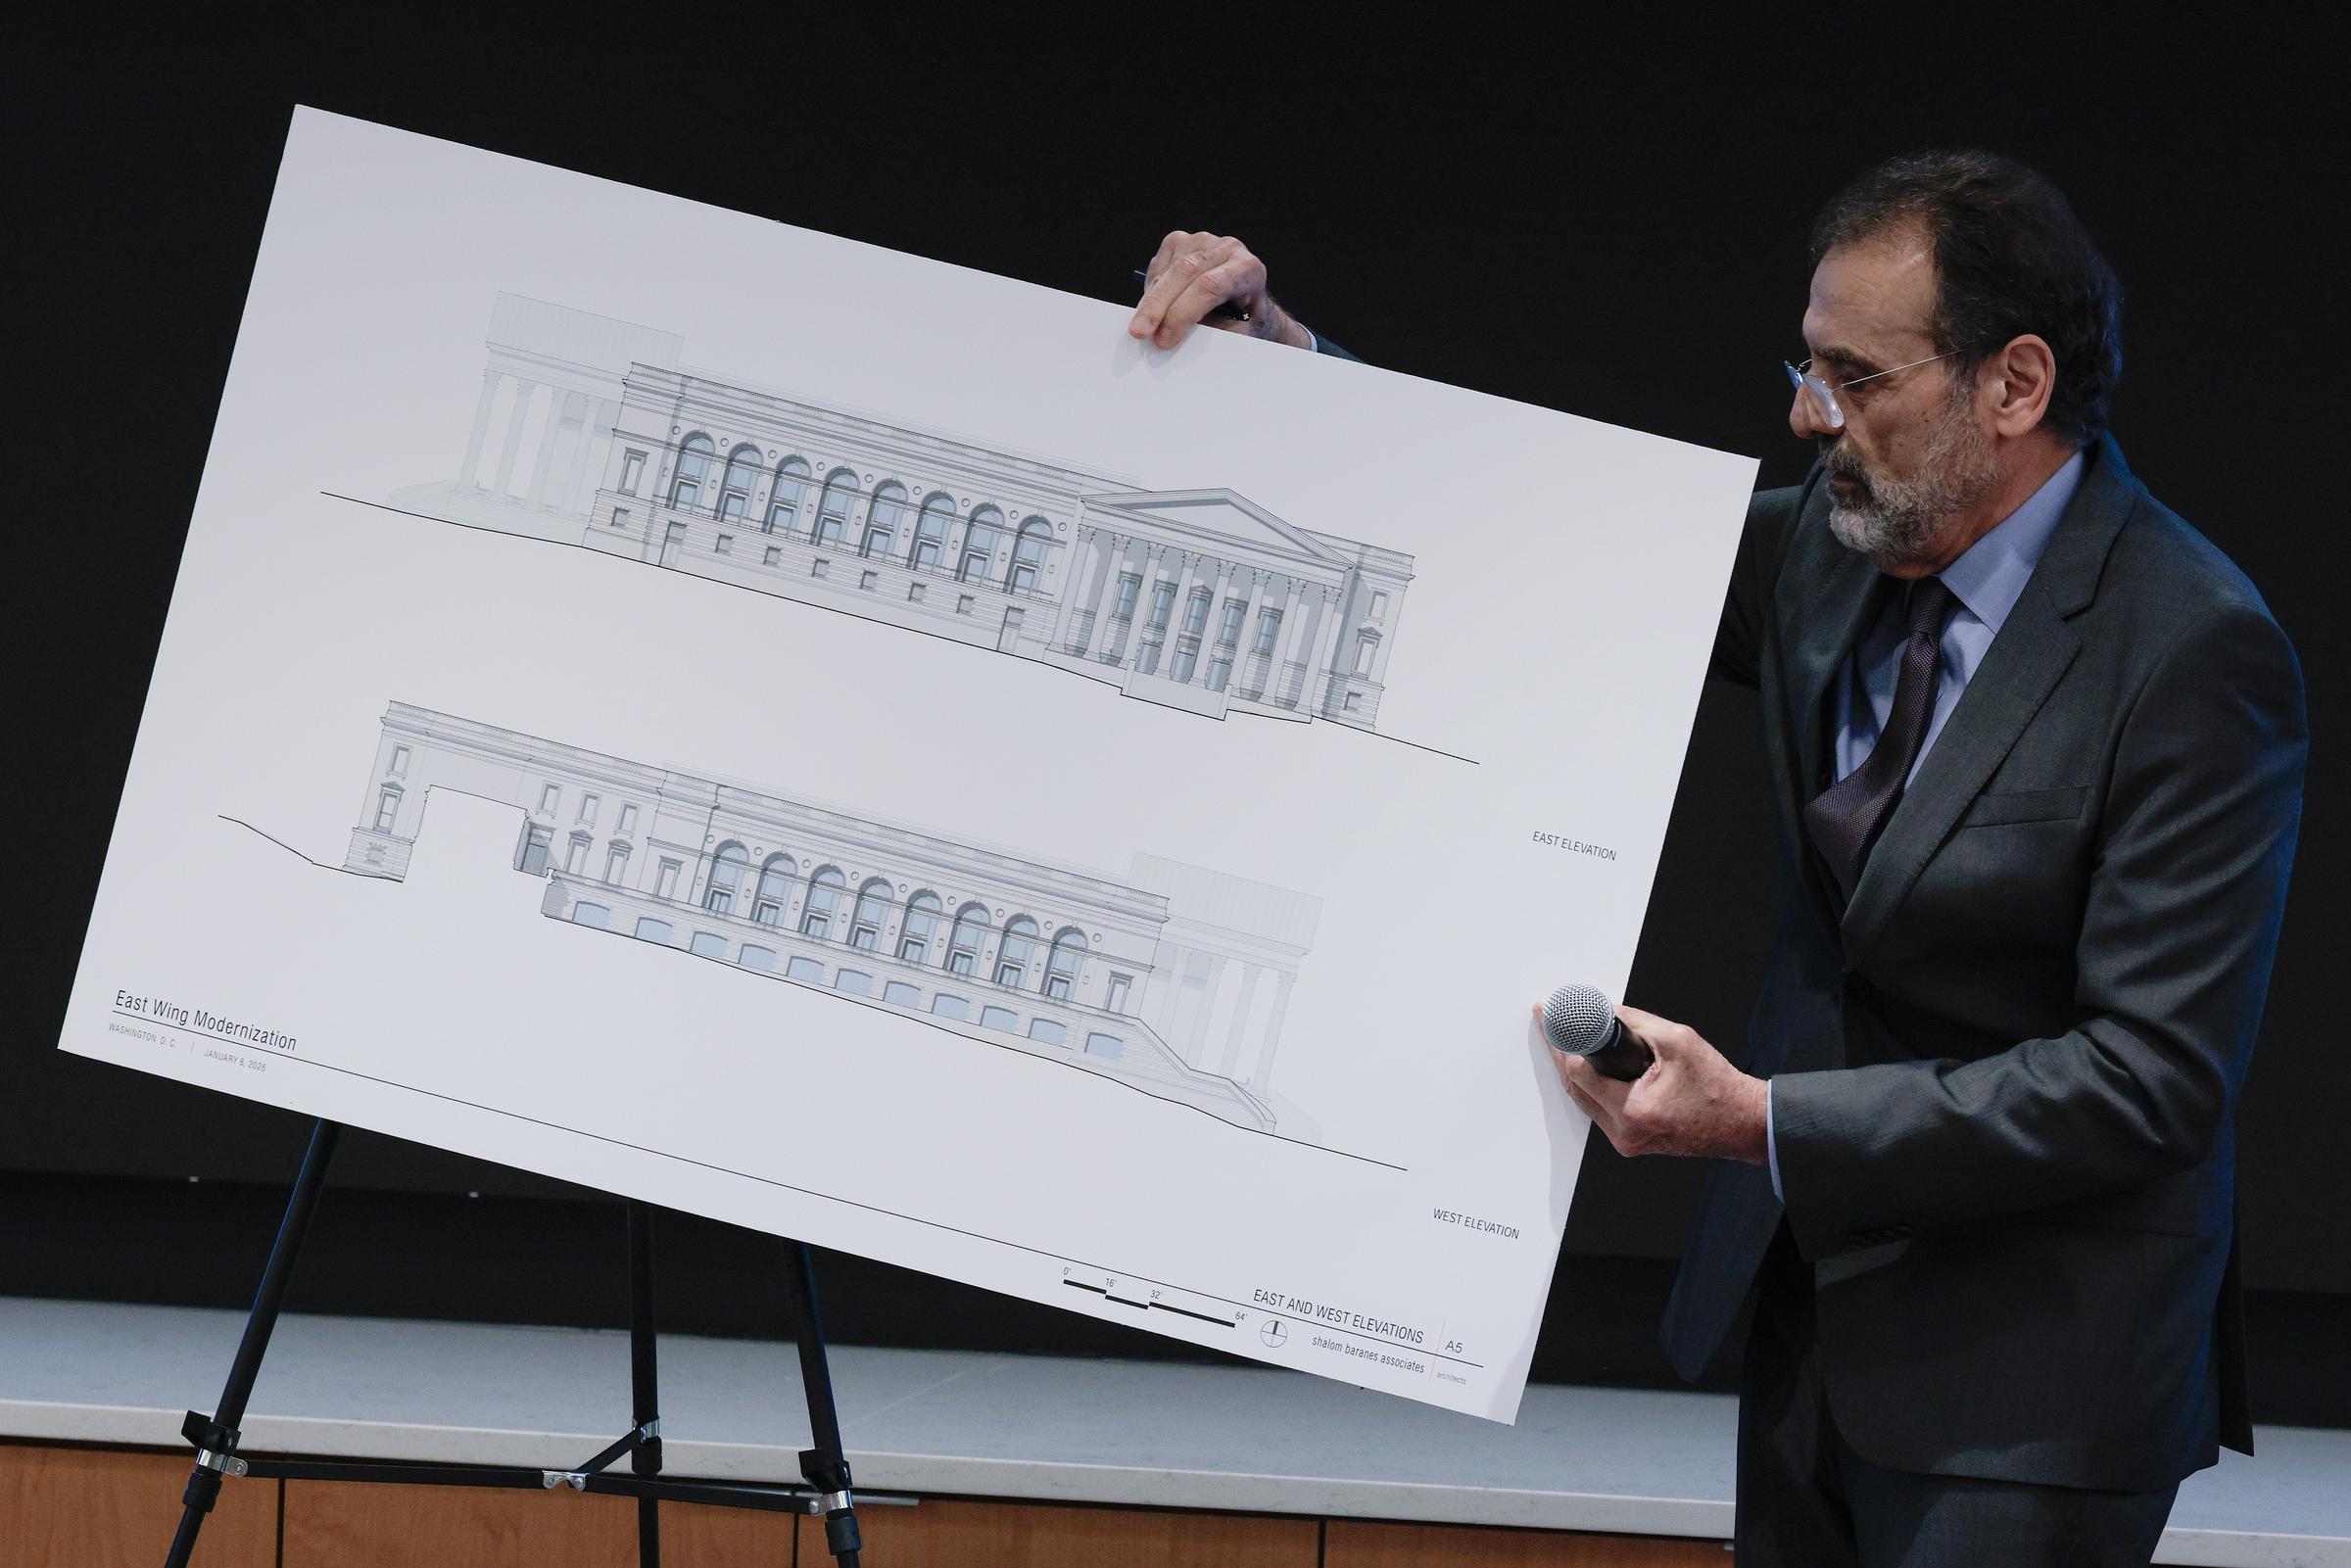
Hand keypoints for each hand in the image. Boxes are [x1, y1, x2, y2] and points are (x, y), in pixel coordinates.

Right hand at [1129, 230, 1313, 351]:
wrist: (1247, 306)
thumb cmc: (1242, 323)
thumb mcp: (1233, 336)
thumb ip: (1208, 335)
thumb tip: (1171, 340)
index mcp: (1248, 270)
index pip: (1210, 285)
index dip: (1183, 312)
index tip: (1164, 339)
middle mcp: (1228, 249)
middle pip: (1185, 272)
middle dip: (1157, 305)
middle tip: (1139, 333)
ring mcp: (1203, 241)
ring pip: (1168, 269)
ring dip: (1152, 300)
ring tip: (1145, 327)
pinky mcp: (1181, 242)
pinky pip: (1158, 267)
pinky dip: (1151, 290)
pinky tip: (1155, 307)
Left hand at [1535, 1002, 1769, 1164]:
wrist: (1742, 1123)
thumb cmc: (1717, 1087)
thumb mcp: (1676, 1040)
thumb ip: (1634, 1023)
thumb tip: (1604, 1012)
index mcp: (1634, 1110)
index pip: (1579, 1072)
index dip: (1562, 1041)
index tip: (1549, 1018)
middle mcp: (1625, 1132)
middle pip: (1576, 1087)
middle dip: (1561, 1052)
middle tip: (1550, 1023)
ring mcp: (1626, 1141)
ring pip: (1585, 1100)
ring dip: (1574, 1069)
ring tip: (1563, 1038)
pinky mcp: (1631, 1141)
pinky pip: (1600, 1110)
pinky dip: (1592, 1086)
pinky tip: (1586, 1064)